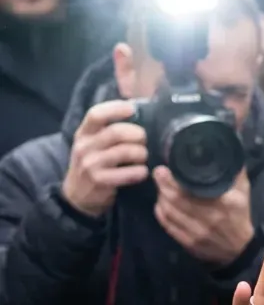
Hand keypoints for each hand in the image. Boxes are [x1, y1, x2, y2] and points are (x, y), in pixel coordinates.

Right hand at [61, 100, 148, 216]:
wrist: (77, 196)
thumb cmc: (92, 164)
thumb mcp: (92, 144)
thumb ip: (107, 129)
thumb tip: (134, 109)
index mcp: (83, 133)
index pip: (96, 114)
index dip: (116, 108)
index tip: (132, 108)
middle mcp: (84, 146)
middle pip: (116, 132)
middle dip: (137, 134)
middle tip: (145, 140)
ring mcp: (90, 164)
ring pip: (124, 152)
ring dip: (141, 153)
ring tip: (144, 156)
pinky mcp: (99, 181)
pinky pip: (126, 173)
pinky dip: (139, 172)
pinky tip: (143, 172)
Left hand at [153, 166, 254, 264]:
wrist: (240, 249)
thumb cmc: (239, 216)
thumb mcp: (243, 193)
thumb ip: (234, 172)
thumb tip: (227, 150)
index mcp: (223, 204)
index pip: (191, 190)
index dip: (173, 180)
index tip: (165, 168)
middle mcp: (209, 218)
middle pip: (177, 200)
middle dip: (163, 185)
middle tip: (158, 173)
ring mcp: (197, 232)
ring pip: (170, 212)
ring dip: (161, 197)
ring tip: (160, 187)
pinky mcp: (189, 243)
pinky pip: (168, 225)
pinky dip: (161, 213)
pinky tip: (160, 204)